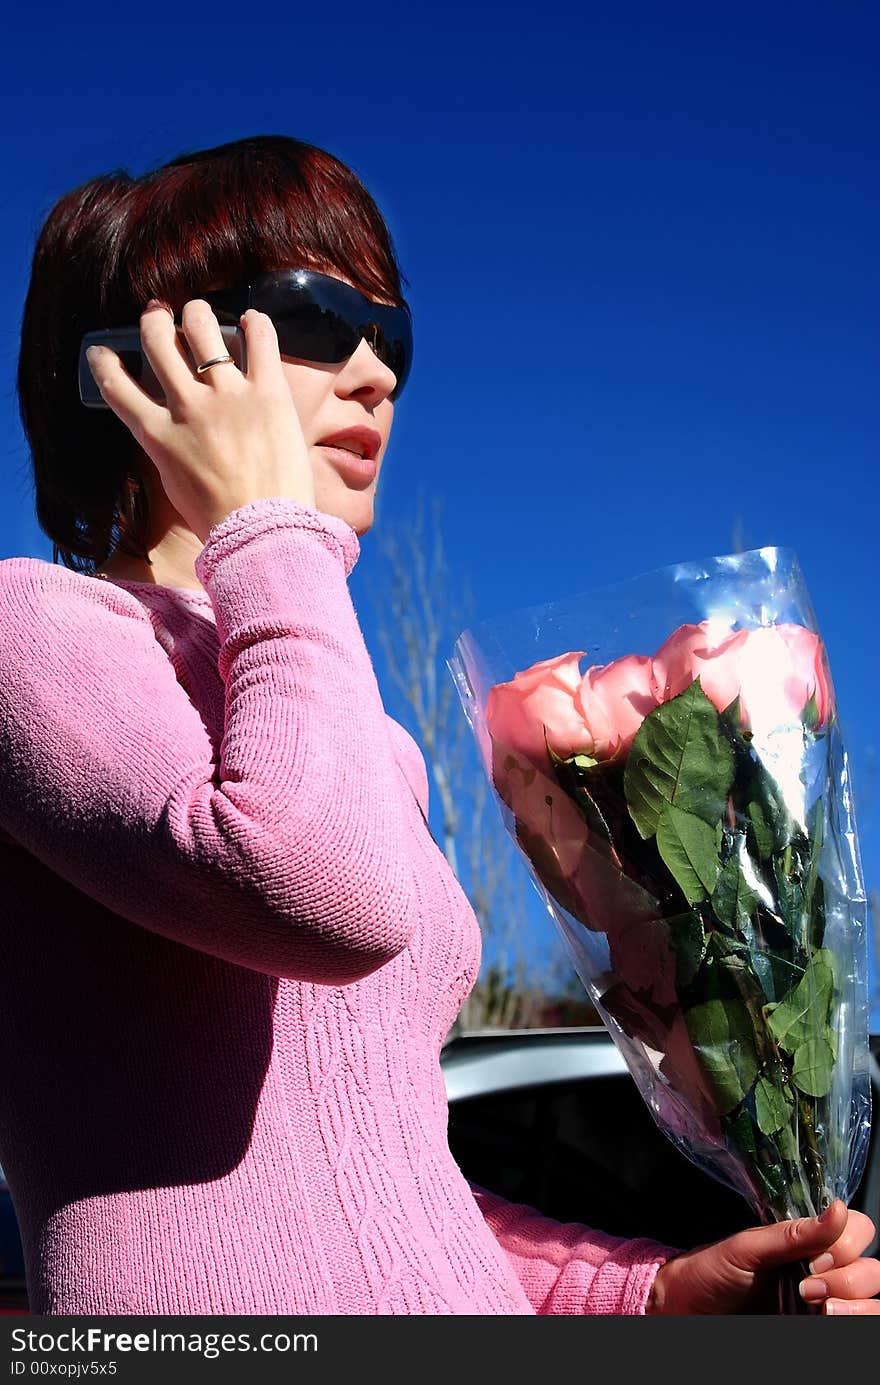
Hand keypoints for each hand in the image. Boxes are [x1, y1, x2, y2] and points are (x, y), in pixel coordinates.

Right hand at [85, 299, 315, 542]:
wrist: (262, 535)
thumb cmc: (219, 521)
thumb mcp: (174, 484)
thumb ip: (168, 448)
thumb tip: (170, 429)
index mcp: (158, 435)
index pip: (116, 386)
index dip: (104, 363)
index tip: (103, 351)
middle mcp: (187, 407)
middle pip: (157, 341)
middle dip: (154, 320)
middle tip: (159, 314)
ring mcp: (228, 396)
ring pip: (201, 329)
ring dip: (197, 314)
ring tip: (200, 313)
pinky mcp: (268, 394)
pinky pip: (260, 339)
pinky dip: (254, 322)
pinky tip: (251, 319)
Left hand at [647, 1200, 879, 1314]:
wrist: (688, 1311)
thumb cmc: (712, 1272)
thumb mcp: (748, 1248)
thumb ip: (794, 1233)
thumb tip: (838, 1209)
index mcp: (809, 1242)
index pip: (858, 1230)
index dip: (848, 1242)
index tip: (815, 1257)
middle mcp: (824, 1271)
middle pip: (872, 1271)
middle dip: (849, 1279)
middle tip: (808, 1288)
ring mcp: (824, 1303)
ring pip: (872, 1303)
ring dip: (857, 1306)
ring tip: (822, 1311)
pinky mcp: (817, 1326)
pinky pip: (857, 1326)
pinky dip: (854, 1321)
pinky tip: (826, 1320)